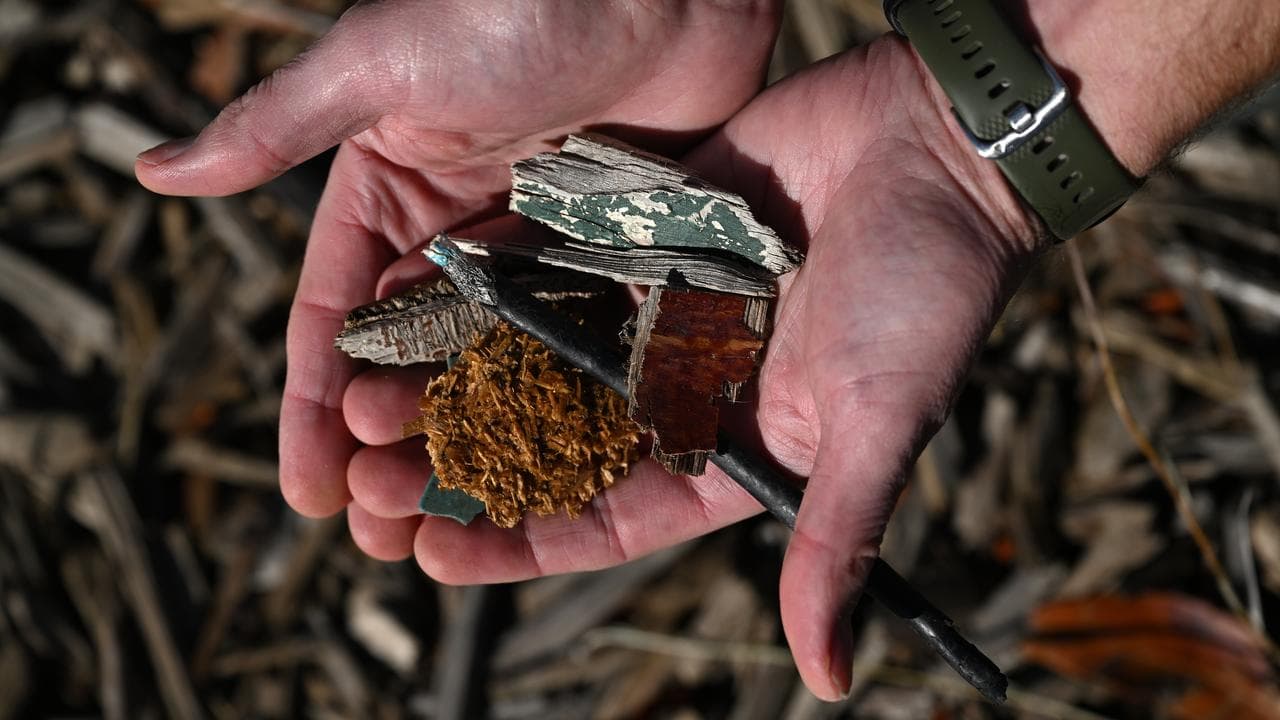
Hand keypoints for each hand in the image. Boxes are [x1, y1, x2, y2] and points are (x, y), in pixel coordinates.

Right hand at [134, 2, 779, 519]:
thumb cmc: (505, 5)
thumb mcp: (373, 66)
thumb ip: (276, 131)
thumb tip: (152, 172)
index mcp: (391, 190)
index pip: (338, 315)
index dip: (317, 405)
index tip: (309, 488)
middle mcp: (459, 227)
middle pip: (415, 358)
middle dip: (392, 442)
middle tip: (379, 527)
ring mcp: (539, 245)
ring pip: (494, 363)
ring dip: (470, 439)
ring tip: (456, 519)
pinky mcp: (613, 252)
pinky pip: (577, 338)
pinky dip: (557, 400)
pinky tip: (549, 466)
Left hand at [386, 40, 1040, 698]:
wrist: (939, 144)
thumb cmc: (927, 294)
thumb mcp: (876, 425)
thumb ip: (831, 539)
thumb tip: (830, 681)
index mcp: (732, 449)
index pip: (609, 518)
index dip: (523, 542)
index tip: (437, 552)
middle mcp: (682, 387)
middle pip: (551, 443)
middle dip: (463, 466)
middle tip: (370, 479)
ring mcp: (654, 310)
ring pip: (532, 358)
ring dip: (453, 380)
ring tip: (364, 401)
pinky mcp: (639, 235)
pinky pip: (548, 268)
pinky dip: (485, 286)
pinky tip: (412, 300)